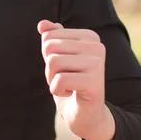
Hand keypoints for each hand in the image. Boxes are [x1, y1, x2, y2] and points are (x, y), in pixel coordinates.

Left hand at [38, 19, 115, 139]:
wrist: (85, 115)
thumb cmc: (70, 83)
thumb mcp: (58, 57)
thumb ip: (52, 38)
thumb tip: (42, 24)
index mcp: (89, 36)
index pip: (49, 36)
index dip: (48, 55)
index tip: (63, 67)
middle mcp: (97, 46)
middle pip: (49, 47)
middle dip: (49, 67)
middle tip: (63, 78)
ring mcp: (98, 63)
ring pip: (53, 62)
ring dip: (52, 79)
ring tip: (67, 86)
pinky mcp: (94, 82)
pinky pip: (59, 80)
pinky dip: (57, 90)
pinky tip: (71, 94)